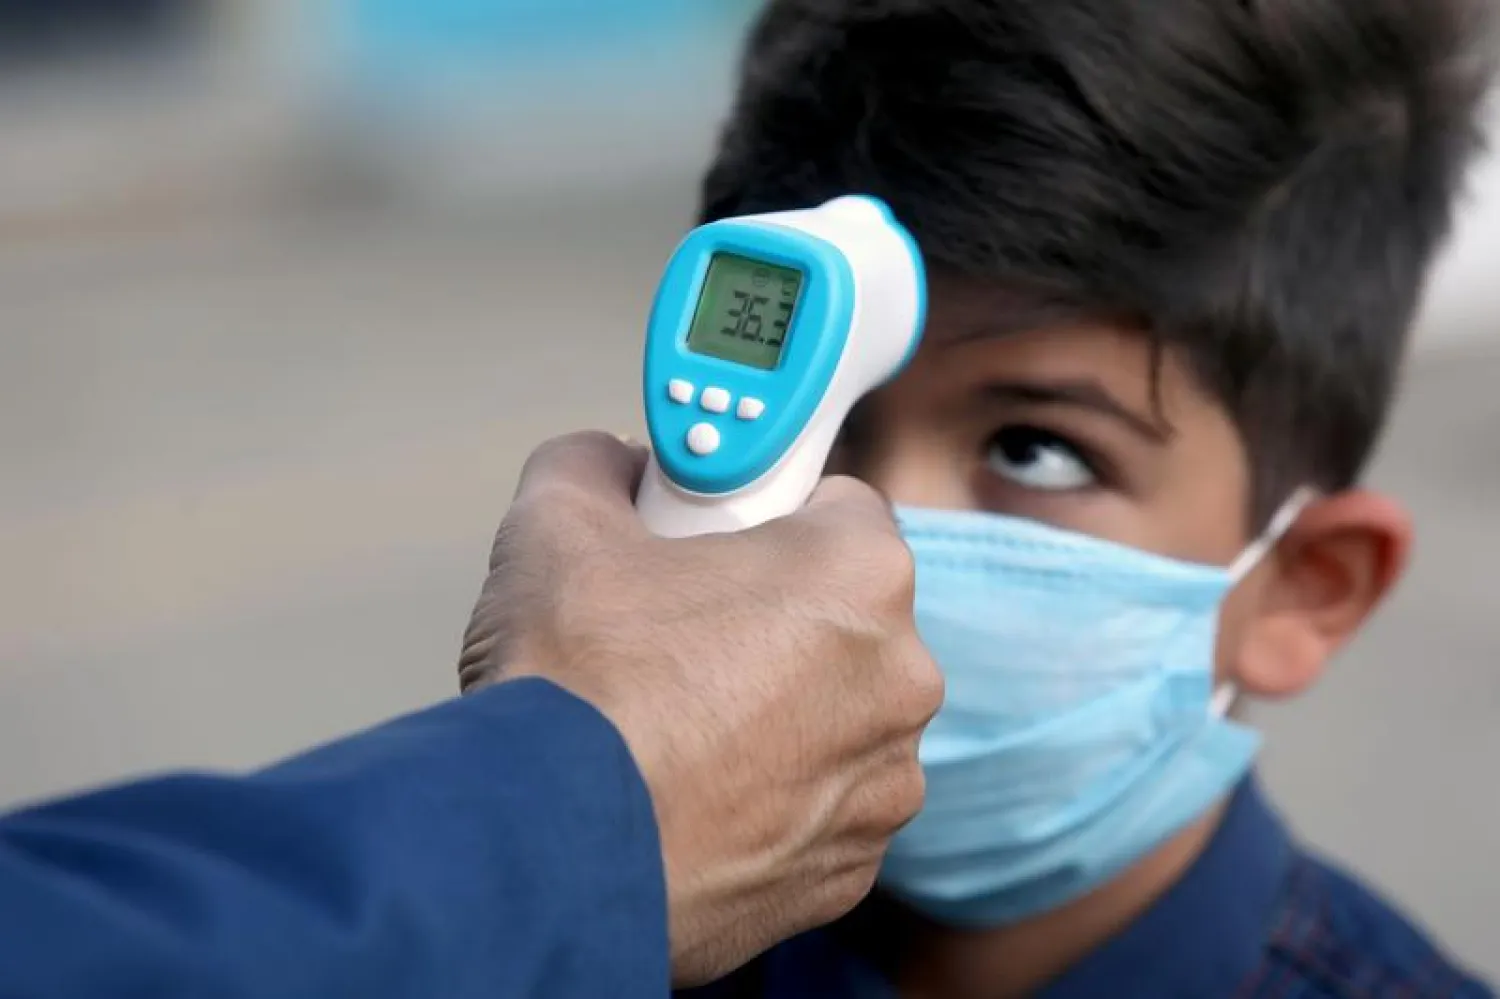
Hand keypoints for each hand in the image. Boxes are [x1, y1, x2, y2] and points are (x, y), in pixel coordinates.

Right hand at [459, 432, 941, 985]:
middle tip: (679, 633)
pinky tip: (688, 794)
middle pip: (840, 617)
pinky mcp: (849, 871)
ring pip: (832, 718)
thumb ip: (597, 464)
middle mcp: (900, 681)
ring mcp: (882, 786)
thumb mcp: (557, 521)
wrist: (547, 858)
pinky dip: (766, 799)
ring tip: (673, 724)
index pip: (838, 505)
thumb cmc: (575, 690)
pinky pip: (815, 807)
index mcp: (859, 574)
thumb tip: (610, 466)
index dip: (769, 513)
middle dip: (771, 617)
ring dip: (774, 714)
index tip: (720, 537)